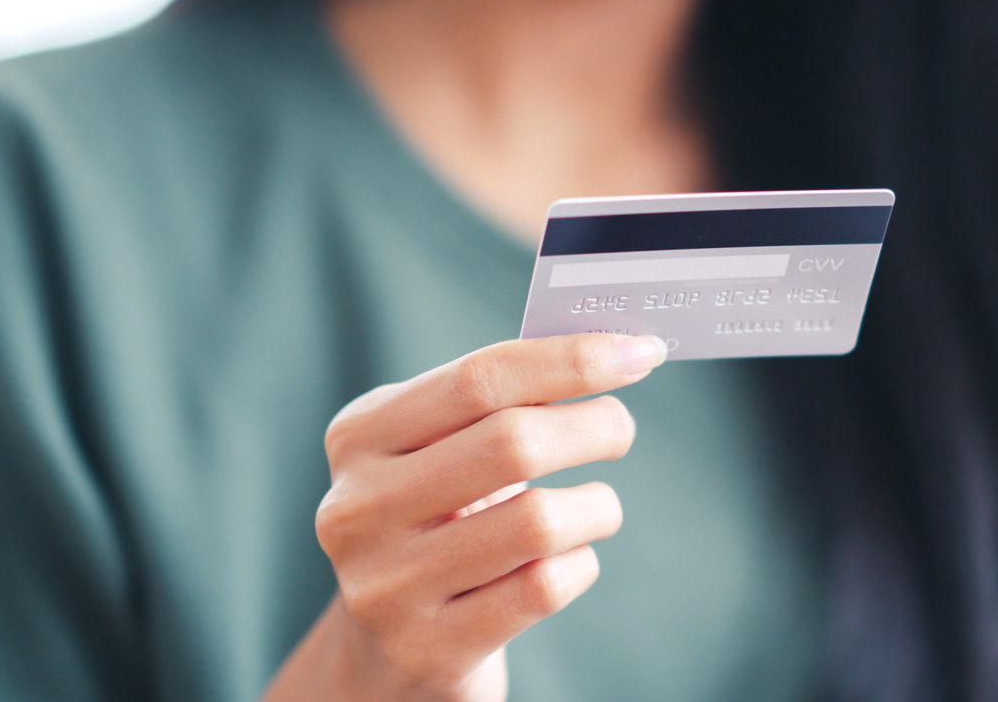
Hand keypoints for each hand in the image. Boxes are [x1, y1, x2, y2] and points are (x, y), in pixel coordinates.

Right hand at [262, 332, 667, 701]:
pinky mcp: (427, 648)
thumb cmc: (440, 519)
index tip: (639, 353)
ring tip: (596, 507)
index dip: (571, 360)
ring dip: (595, 506)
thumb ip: (507, 400)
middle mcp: (358, 507)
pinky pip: (543, 588)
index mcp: (360, 435)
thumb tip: (614, 349)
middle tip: (620, 429)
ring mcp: (386, 584)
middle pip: (512, 443)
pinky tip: (569, 560)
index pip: (480, 378)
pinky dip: (580, 564)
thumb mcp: (444, 450)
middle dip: (594, 426)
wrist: (388, 647)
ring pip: (537, 521)